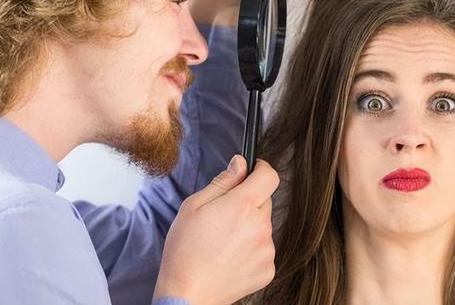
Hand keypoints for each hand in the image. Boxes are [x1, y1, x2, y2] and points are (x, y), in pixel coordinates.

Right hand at [153, 155, 279, 304]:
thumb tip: (240, 163)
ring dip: (249, 227)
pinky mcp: (268, 269)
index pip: (269, 176)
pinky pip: (263, 250)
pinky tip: (230, 257)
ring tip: (223, 242)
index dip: (262, 169)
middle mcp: (260, 226)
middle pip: (264, 201)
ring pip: (263, 226)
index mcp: (242, 206)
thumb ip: (223, 181)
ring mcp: (266, 250)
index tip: (253, 171)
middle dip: (248, 202)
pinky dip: (251, 250)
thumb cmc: (185, 251)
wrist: (187, 295)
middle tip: (223, 216)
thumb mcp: (194, 206)